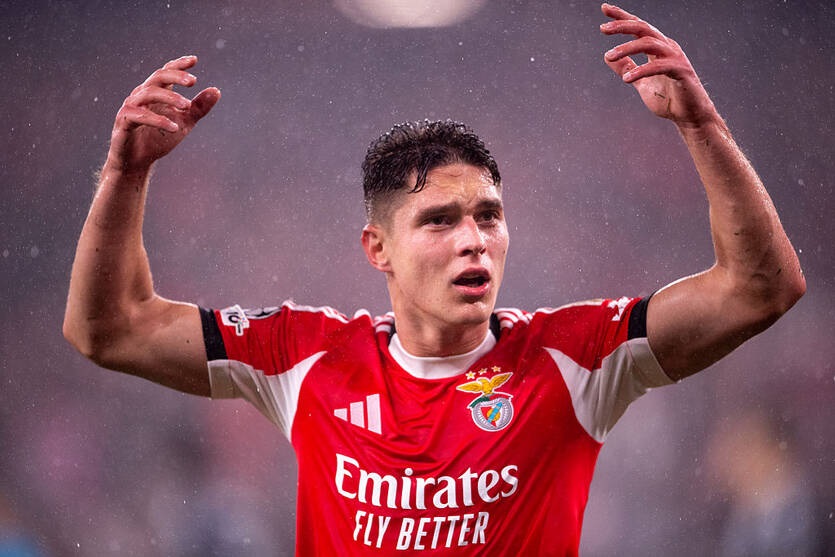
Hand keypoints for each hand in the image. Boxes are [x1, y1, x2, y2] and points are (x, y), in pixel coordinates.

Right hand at [105, 55, 220, 175]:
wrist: (136, 162)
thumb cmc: (157, 139)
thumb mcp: (184, 122)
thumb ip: (198, 107)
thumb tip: (216, 90)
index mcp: (155, 93)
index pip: (166, 72)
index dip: (178, 65)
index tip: (194, 60)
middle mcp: (141, 96)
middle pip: (157, 78)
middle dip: (175, 77)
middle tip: (193, 81)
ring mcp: (130, 107)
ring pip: (148, 93)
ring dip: (169, 98)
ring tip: (187, 106)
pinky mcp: (123, 122)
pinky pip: (138, 115)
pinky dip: (157, 120)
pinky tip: (174, 127)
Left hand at [600, 4, 718, 127]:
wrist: (689, 116)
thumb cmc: (668, 98)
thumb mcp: (640, 83)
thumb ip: (627, 68)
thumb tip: (607, 56)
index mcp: (658, 48)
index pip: (639, 27)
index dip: (622, 17)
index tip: (604, 8)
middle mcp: (667, 47)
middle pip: (644, 28)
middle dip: (623, 26)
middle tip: (603, 30)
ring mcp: (675, 58)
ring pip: (649, 43)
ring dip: (627, 47)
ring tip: (609, 56)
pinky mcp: (681, 71)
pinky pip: (659, 66)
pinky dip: (642, 70)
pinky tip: (627, 79)